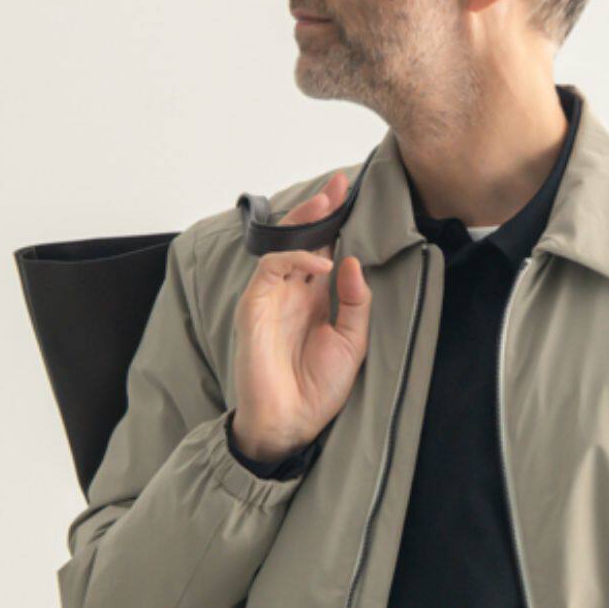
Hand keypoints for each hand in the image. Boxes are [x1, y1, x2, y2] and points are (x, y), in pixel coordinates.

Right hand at [231, 171, 371, 461]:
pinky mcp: (254, 306)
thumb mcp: (352, 342)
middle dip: (318, 210)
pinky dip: (296, 260)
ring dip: (305, 222)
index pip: (324, 249)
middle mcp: (292, 293)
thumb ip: (354, 302)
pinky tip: (322, 263)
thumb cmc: (319, 389)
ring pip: (282, 245)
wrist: (292, 422)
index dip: (335, 222)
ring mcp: (271, 297)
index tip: (350, 194)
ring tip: (329, 204)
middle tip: (338, 185)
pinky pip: (272, 269)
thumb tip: (351, 260)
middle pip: (301, 239)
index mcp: (314, 299)